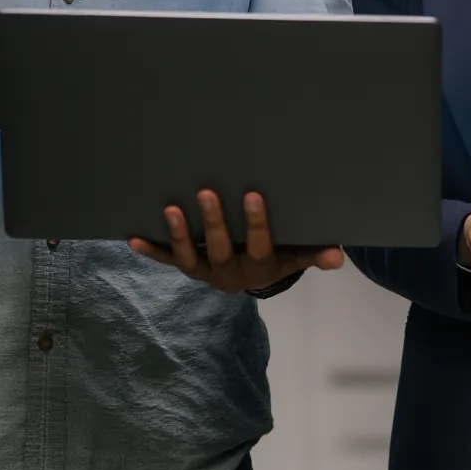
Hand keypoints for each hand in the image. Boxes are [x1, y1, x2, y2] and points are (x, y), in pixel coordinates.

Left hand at [129, 190, 344, 295]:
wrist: (254, 277)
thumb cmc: (278, 254)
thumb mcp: (297, 255)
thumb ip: (314, 254)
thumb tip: (338, 257)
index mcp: (260, 266)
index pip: (260, 244)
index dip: (256, 222)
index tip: (251, 195)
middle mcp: (231, 273)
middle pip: (221, 249)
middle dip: (212, 223)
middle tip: (205, 193)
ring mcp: (207, 271)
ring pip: (190, 259)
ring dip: (179, 236)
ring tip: (170, 210)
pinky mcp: (190, 267)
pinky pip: (169, 261)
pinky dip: (151, 251)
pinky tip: (132, 237)